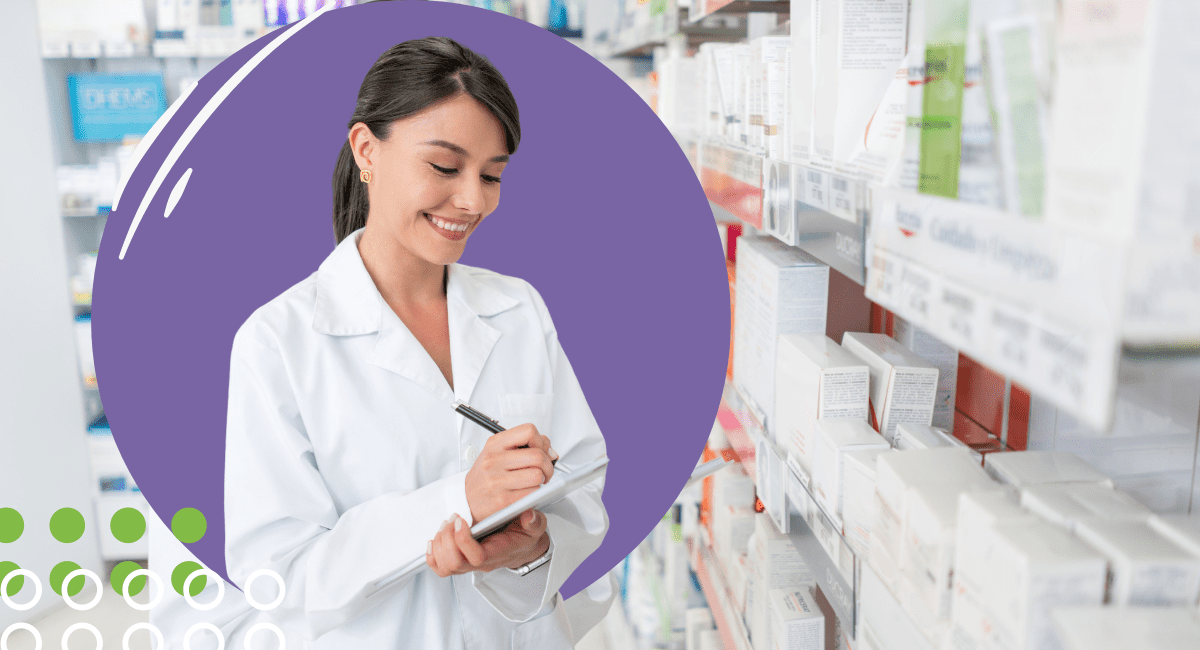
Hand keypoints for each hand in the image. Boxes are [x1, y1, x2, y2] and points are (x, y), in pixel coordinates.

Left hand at [426, 509, 550, 576]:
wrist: (522, 547)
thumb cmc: (525, 536)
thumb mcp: (536, 526)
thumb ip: (535, 522)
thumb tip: (529, 515)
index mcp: (498, 553)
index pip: (477, 557)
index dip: (463, 541)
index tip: (461, 520)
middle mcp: (482, 563)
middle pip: (455, 563)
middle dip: (448, 539)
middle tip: (453, 518)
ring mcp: (469, 565)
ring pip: (445, 567)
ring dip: (440, 543)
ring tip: (447, 524)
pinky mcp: (461, 562)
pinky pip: (440, 567)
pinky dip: (432, 555)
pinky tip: (435, 538)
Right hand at [465, 423, 557, 522]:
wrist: (467, 499)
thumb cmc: (485, 475)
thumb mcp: (498, 452)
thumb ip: (523, 445)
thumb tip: (550, 449)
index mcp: (495, 444)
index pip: (528, 431)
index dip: (540, 441)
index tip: (540, 450)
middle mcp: (494, 460)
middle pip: (537, 456)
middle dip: (548, 464)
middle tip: (544, 470)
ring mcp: (497, 481)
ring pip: (537, 475)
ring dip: (541, 480)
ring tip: (534, 481)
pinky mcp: (503, 500)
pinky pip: (532, 493)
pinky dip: (535, 492)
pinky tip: (527, 491)